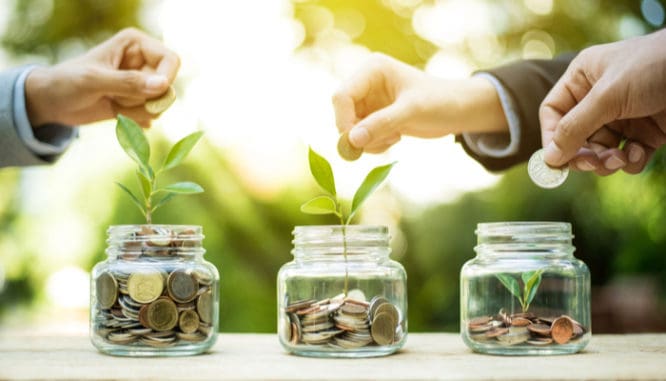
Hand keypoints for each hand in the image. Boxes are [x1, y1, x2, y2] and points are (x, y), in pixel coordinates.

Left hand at [25, 28, 179, 127]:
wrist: (52, 102)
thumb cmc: (67, 82)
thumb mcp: (94, 81)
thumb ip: (128, 82)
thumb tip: (163, 86)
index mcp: (136, 44)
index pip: (170, 60)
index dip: (165, 79)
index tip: (149, 95)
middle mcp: (144, 61)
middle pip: (167, 86)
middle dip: (141, 99)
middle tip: (115, 97)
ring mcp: (142, 82)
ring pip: (160, 103)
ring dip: (136, 110)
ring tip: (112, 102)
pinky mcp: (139, 100)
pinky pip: (152, 114)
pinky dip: (134, 119)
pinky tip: (115, 112)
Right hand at [332, 53, 507, 153]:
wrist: (459, 109)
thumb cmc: (440, 102)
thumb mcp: (412, 111)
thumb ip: (381, 123)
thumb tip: (352, 140)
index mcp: (372, 69)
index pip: (342, 96)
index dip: (345, 121)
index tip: (358, 142)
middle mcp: (366, 82)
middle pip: (342, 113)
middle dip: (358, 133)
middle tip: (383, 142)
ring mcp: (369, 100)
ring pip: (350, 128)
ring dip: (368, 141)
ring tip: (394, 137)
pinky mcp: (374, 115)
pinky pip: (360, 135)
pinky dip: (373, 143)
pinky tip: (394, 138)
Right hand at [539, 29, 665, 174]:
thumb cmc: (653, 67)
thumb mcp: (607, 96)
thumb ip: (575, 127)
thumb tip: (550, 157)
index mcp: (583, 79)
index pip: (554, 113)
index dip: (553, 137)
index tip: (557, 160)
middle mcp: (599, 98)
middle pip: (575, 137)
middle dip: (583, 154)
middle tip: (591, 164)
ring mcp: (623, 116)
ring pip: (600, 151)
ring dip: (606, 161)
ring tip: (619, 159)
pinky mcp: (646, 132)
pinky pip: (626, 155)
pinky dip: (630, 161)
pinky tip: (639, 153)